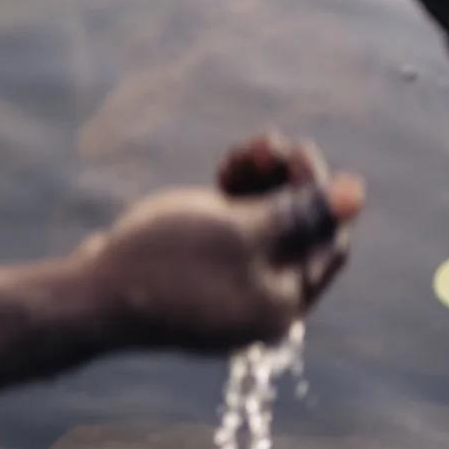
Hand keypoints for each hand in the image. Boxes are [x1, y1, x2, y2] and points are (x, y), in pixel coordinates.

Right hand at [78, 134, 366, 352]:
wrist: (90, 298)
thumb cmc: (166, 263)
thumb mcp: (241, 228)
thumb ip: (302, 211)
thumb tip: (358, 193)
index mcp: (283, 303)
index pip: (328, 239)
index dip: (318, 190)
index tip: (290, 152)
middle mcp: (264, 304)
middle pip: (299, 232)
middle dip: (286, 182)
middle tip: (261, 144)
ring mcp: (231, 293)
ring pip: (265, 227)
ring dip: (259, 185)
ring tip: (235, 156)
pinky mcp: (202, 279)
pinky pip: (234, 236)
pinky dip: (233, 203)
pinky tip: (221, 174)